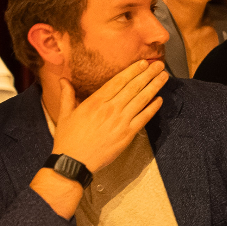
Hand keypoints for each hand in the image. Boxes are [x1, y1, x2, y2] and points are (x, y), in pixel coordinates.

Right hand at [50, 59, 169, 173]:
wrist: (73, 163)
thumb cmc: (67, 139)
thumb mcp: (64, 115)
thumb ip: (67, 95)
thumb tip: (63, 80)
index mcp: (95, 102)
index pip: (118, 81)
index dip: (132, 71)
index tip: (143, 63)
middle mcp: (110, 109)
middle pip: (133, 87)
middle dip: (148, 74)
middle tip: (159, 65)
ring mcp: (120, 122)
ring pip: (141, 100)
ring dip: (154, 86)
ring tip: (164, 76)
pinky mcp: (127, 134)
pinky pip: (144, 118)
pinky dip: (153, 108)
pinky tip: (159, 99)